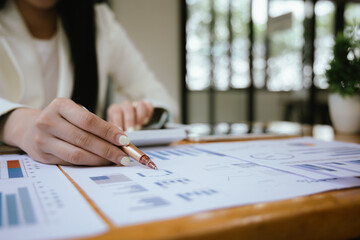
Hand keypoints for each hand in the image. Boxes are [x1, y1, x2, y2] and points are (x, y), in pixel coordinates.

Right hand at [0, 98, 130, 165]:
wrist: (30, 128)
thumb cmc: (61, 119)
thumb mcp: (74, 113)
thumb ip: (94, 123)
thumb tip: (120, 138)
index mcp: (59, 105)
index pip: (88, 121)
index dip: (108, 132)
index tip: (124, 140)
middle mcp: (48, 121)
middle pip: (84, 139)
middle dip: (108, 149)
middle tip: (125, 156)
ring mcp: (43, 139)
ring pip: (77, 154)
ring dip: (100, 159)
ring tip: (116, 160)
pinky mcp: (43, 156)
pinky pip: (71, 162)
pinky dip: (89, 163)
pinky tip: (100, 162)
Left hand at [107, 100, 153, 130]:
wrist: (129, 127)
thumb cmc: (121, 130)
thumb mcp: (115, 131)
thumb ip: (116, 133)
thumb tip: (118, 139)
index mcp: (115, 110)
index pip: (116, 112)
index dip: (118, 121)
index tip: (120, 130)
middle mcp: (125, 106)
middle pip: (128, 108)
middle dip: (130, 121)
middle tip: (131, 131)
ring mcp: (136, 105)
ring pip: (140, 105)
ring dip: (140, 117)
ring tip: (139, 127)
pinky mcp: (146, 106)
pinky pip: (149, 106)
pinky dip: (148, 113)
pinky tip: (145, 122)